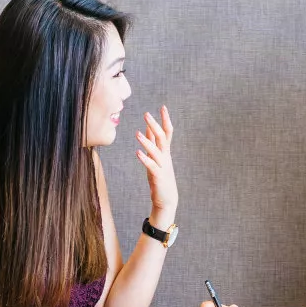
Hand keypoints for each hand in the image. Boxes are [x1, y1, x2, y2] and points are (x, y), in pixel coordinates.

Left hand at [135, 107, 177, 223]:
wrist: (167, 199)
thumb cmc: (160, 177)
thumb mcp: (156, 158)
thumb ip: (153, 143)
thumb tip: (147, 128)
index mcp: (166, 152)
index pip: (167, 132)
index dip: (165, 119)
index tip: (163, 107)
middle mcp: (166, 157)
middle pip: (162, 137)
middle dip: (155, 125)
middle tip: (146, 113)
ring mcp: (163, 166)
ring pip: (156, 151)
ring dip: (146, 141)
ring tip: (137, 133)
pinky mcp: (158, 177)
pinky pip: (151, 166)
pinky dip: (145, 159)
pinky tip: (137, 153)